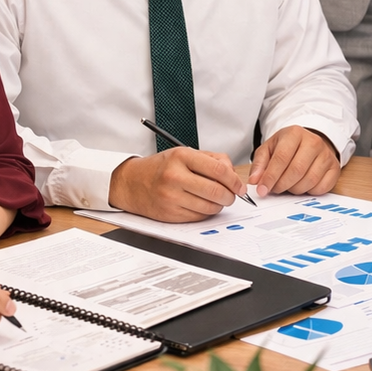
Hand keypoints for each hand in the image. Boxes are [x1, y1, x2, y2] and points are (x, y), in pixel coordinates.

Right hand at [108, 147, 244, 220]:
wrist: (132, 183)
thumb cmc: (162, 167)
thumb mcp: (185, 153)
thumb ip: (212, 159)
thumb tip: (233, 174)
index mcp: (182, 157)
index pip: (218, 170)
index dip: (234, 180)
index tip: (239, 186)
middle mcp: (175, 176)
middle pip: (216, 191)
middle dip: (230, 196)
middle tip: (232, 195)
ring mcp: (171, 196)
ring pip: (209, 206)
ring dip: (219, 205)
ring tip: (216, 199)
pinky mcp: (169, 213)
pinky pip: (198, 216)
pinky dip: (206, 212)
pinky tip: (202, 205)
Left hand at [249, 126, 340, 196]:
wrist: (310, 143)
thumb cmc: (288, 147)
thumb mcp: (270, 149)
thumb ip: (260, 164)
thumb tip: (255, 181)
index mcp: (294, 133)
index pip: (281, 158)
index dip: (270, 177)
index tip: (262, 190)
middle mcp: (313, 142)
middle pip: (296, 170)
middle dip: (282, 185)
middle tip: (274, 189)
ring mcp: (326, 155)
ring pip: (309, 180)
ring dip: (294, 189)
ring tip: (288, 185)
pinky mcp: (334, 168)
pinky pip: (321, 187)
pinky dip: (309, 192)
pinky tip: (302, 185)